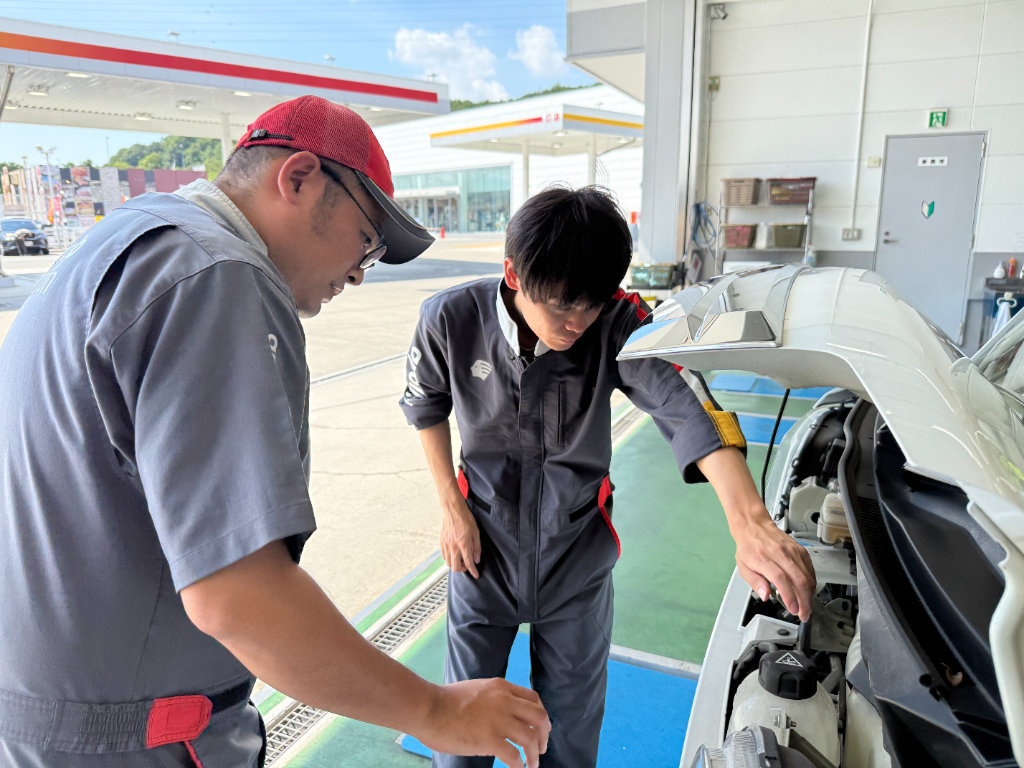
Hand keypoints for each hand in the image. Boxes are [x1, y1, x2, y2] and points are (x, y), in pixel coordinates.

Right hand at [417, 678, 550, 767]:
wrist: (428, 708)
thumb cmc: (445, 701)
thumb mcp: (477, 689)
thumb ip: (493, 699)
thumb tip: (502, 717)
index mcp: (501, 687)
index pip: (533, 699)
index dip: (540, 715)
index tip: (539, 727)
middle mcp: (505, 701)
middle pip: (539, 716)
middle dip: (544, 734)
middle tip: (541, 747)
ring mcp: (498, 720)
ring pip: (530, 738)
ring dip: (534, 754)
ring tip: (532, 764)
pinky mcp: (490, 739)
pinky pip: (514, 756)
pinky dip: (519, 765)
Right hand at [441, 493, 480, 578]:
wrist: (454, 510)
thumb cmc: (466, 519)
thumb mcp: (476, 533)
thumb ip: (476, 548)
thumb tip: (477, 559)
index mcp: (463, 545)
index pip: (468, 563)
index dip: (473, 571)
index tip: (476, 575)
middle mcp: (453, 547)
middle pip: (456, 567)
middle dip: (463, 570)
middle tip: (467, 566)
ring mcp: (446, 545)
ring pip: (448, 563)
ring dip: (455, 564)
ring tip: (461, 559)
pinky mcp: (441, 542)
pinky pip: (444, 555)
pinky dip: (449, 558)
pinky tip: (454, 553)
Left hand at [733, 513, 815, 620]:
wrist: (754, 526)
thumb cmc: (748, 546)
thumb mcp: (743, 567)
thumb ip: (755, 582)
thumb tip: (765, 595)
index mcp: (764, 559)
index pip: (780, 579)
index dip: (789, 596)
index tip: (793, 609)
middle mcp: (780, 553)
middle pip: (799, 579)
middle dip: (804, 601)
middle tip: (803, 614)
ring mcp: (792, 551)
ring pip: (807, 576)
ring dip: (809, 594)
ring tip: (806, 606)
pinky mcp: (800, 550)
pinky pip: (810, 569)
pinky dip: (811, 583)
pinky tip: (808, 591)